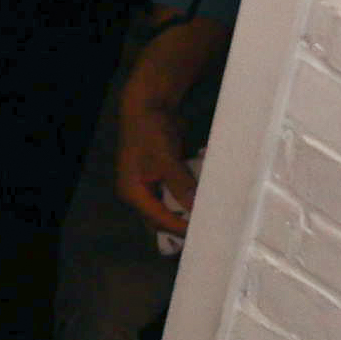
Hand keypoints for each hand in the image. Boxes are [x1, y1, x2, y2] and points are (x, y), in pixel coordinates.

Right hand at [116, 100, 202, 245]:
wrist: (149, 104)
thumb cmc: (150, 132)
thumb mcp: (165, 159)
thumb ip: (180, 185)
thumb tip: (196, 208)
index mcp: (132, 192)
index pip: (158, 219)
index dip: (179, 228)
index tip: (201, 234)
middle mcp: (139, 193)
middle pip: (161, 218)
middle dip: (181, 225)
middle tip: (205, 233)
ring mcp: (151, 184)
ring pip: (170, 207)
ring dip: (186, 212)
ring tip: (208, 221)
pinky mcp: (162, 176)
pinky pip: (176, 193)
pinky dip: (188, 197)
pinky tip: (204, 201)